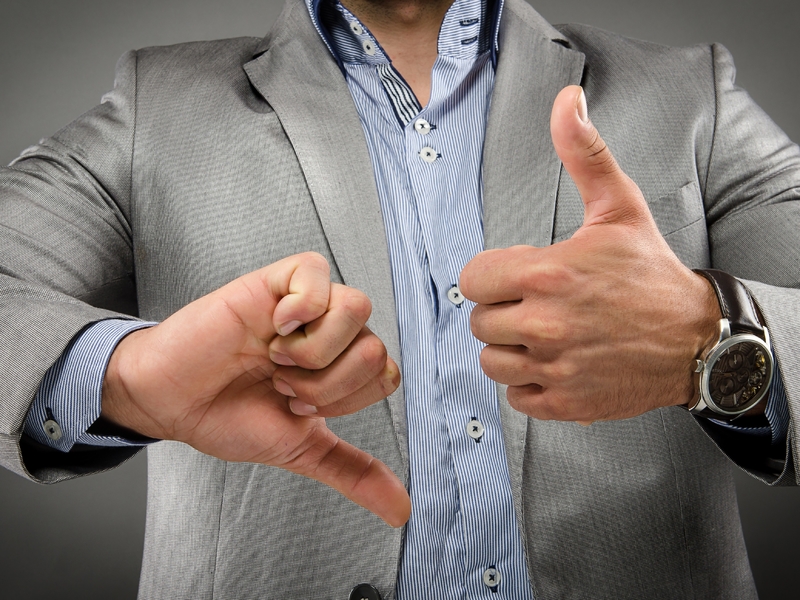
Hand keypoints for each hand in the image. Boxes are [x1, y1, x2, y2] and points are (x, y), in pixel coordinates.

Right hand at [101, 252, 409, 526]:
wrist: (171, 401)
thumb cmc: (229, 416)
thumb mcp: (301, 448)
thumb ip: (353, 471)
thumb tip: (402, 509)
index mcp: (343, 366)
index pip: (386, 375)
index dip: (345, 400)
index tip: (298, 405)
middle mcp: (330, 332)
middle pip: (375, 348)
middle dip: (325, 383)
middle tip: (281, 384)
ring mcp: (305, 304)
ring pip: (356, 309)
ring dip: (313, 350)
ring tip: (275, 358)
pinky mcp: (275, 280)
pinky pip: (316, 270)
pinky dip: (301, 306)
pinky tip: (274, 325)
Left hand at [460, 86, 720, 424]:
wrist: (696, 338)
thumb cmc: (652, 275)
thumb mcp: (619, 207)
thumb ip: (584, 155)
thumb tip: (567, 104)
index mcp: (548, 274)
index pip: (472, 280)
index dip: (492, 276)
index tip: (515, 275)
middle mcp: (545, 324)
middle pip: (479, 322)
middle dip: (501, 311)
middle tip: (534, 305)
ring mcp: (554, 367)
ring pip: (492, 361)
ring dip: (510, 348)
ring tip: (542, 334)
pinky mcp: (565, 402)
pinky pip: (515, 396)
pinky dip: (528, 383)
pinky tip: (553, 363)